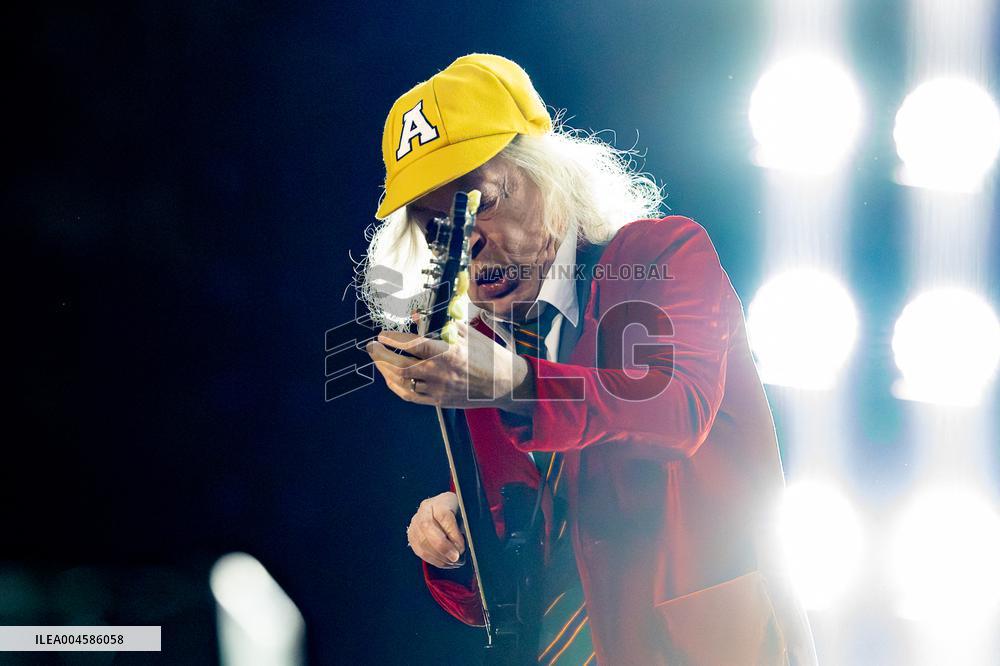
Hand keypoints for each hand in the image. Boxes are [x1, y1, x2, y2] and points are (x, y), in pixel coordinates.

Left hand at [365, 321, 533, 413]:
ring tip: (378, 360)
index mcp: (449, 353)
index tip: (382, 334)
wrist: (505, 384)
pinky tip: (390, 377)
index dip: (394, 339)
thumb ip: (443, 325)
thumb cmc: (489, 355)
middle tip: (372, 346)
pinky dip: (396, 386)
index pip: (413, 345)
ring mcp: (438, 389)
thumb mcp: (468, 334)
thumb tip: (419, 315)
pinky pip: (410, 396)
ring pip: (402, 382)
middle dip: (381, 355)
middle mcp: (440, 373)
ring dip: (385, 370)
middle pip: (401, 365)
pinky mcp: (438, 401)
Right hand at [406, 492, 465, 568]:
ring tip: (451, 561)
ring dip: (438, 555)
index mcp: (439, 501)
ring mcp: (415, 522)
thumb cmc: (457, 512)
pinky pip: (419, 550)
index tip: (461, 546)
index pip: (443, 515)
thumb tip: (460, 546)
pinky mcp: (412, 535)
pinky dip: (433, 559)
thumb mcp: (464, 514)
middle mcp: (424, 510)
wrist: (443, 509)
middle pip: (427, 527)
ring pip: (421, 541)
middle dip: (442, 546)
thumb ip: (464, 526)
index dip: (452, 533)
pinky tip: (444, 562)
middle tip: (455, 557)